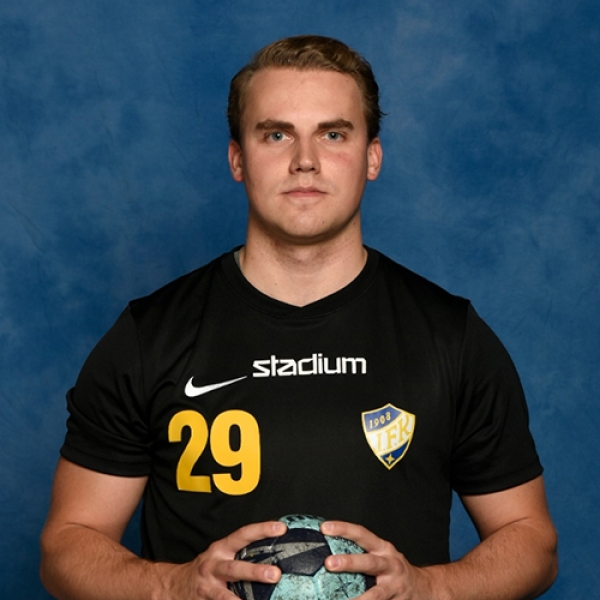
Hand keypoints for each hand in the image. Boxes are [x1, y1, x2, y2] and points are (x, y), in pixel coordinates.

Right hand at [159, 520, 286, 599]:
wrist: (174, 584)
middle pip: (234, 568)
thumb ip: (243, 553)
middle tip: (275, 574)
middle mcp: (213, 566)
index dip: (261, 529)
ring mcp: (207, 587)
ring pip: (224, 595)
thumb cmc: (207, 569)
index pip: (243, 535)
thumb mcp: (222, 555)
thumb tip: (275, 552)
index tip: (280, 529)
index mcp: (221, 549)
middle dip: (255, 571)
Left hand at [321, 521, 433, 599]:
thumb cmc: (393, 569)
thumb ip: (360, 552)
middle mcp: (389, 565)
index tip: (325, 527)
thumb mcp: (381, 554)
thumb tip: (327, 551)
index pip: (361, 534)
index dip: (344, 529)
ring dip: (359, 599)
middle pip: (369, 562)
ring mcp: (394, 587)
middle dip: (349, 562)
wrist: (424, 588)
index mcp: (382, 548)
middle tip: (329, 563)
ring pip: (376, 594)